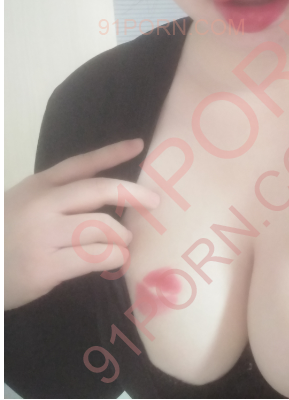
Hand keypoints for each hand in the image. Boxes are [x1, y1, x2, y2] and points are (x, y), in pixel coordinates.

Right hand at [4, 138, 159, 310]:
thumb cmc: (4, 239)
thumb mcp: (25, 206)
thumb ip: (59, 200)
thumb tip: (111, 204)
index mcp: (38, 186)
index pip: (81, 164)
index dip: (112, 153)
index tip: (138, 144)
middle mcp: (41, 204)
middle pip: (99, 190)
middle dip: (133, 194)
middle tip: (153, 201)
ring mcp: (43, 234)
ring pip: (103, 226)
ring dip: (122, 236)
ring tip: (124, 244)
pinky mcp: (45, 265)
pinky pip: (96, 256)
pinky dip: (114, 257)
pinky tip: (116, 260)